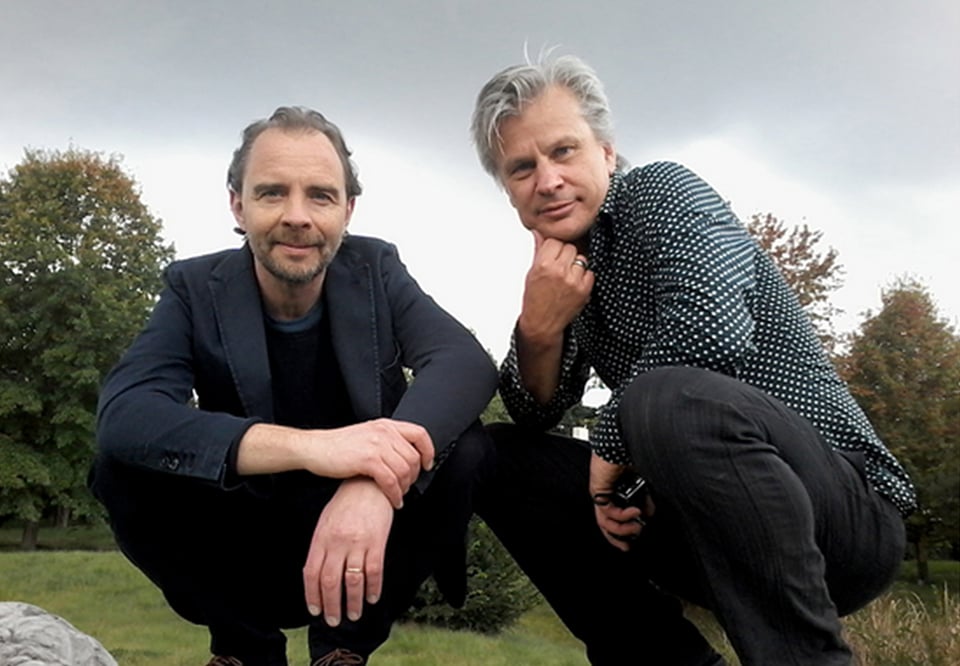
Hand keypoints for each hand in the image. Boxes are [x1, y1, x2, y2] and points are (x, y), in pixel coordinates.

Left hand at [302, 478, 392, 626]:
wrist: (369, 484)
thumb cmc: (346, 503)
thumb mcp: (326, 522)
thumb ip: (321, 547)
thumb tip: (317, 575)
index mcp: (321, 538)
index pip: (312, 573)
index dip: (313, 596)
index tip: (316, 610)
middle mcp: (337, 543)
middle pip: (330, 582)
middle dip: (332, 606)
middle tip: (335, 620)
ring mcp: (357, 543)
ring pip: (352, 581)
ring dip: (352, 602)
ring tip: (354, 615)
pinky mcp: (377, 542)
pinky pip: (374, 571)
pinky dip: (373, 588)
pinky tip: (372, 598)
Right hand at [305, 418, 433, 508]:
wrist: (315, 448)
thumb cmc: (337, 445)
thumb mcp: (366, 435)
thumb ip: (386, 440)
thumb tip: (403, 455)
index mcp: (385, 425)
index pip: (419, 434)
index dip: (428, 450)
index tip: (427, 464)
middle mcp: (384, 432)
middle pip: (413, 456)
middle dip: (414, 476)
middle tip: (408, 486)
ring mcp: (376, 445)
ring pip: (404, 470)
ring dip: (405, 487)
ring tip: (399, 495)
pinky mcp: (367, 460)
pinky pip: (391, 480)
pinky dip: (395, 493)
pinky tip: (393, 499)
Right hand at [517, 229, 593, 342]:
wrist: (542, 323)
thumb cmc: (535, 299)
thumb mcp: (532, 273)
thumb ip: (538, 251)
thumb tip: (538, 232)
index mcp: (543, 265)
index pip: (555, 241)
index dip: (554, 248)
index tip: (552, 255)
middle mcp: (559, 271)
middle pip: (570, 247)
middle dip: (565, 255)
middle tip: (559, 267)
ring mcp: (573, 280)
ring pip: (581, 258)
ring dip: (575, 265)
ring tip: (566, 277)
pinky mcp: (584, 289)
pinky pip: (589, 272)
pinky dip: (583, 276)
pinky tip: (573, 284)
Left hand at [589, 453, 653, 551]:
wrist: (623, 440)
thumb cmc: (631, 454)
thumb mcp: (643, 482)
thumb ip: (645, 499)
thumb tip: (648, 514)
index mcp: (615, 490)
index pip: (613, 516)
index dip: (622, 529)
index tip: (634, 537)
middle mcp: (605, 493)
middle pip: (604, 523)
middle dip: (617, 538)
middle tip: (627, 546)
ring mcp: (600, 492)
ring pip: (604, 521)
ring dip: (623, 529)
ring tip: (636, 528)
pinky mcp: (598, 490)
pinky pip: (608, 511)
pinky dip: (622, 515)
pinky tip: (635, 513)